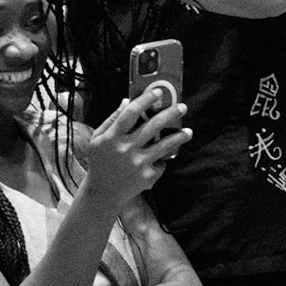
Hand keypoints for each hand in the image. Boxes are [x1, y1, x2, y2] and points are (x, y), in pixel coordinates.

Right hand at [82, 89, 189, 209]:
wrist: (103, 193)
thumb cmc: (100, 162)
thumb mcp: (97, 139)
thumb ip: (111, 120)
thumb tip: (126, 101)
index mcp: (112, 137)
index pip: (131, 113)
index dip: (145, 100)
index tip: (158, 92)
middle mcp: (126, 149)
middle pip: (153, 126)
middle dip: (171, 113)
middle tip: (183, 107)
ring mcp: (138, 163)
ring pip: (165, 145)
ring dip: (180, 136)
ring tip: (188, 131)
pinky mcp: (147, 176)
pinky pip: (161, 162)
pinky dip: (162, 159)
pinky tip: (160, 159)